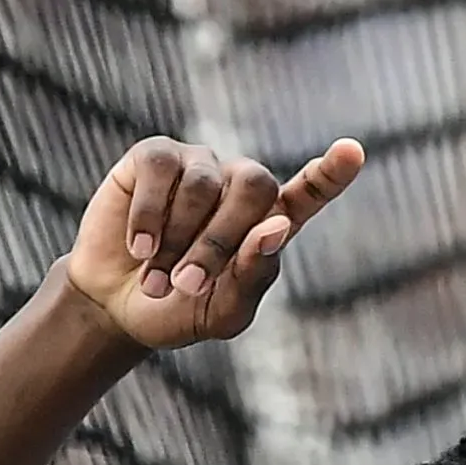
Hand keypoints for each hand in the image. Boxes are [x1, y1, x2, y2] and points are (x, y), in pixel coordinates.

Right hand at [63, 135, 364, 352]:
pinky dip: (148, 216)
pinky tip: (139, 249)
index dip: (331, 173)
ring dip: (176, 240)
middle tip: (189, 283)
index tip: (352, 152)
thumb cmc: (175, 310)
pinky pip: (160, 171)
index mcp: (267, 222)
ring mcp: (196, 165)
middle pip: (254, 186)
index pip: (309, 192)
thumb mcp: (221, 313)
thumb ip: (255, 276)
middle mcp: (236, 185)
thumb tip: (278, 227)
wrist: (113, 308)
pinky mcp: (153, 157)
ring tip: (156, 278)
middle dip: (220, 239)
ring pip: (202, 183)